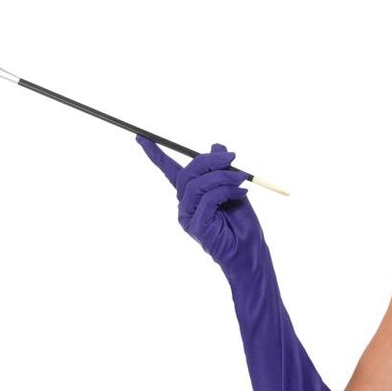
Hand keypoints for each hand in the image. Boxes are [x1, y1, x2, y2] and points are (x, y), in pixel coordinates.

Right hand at [137, 137, 262, 273]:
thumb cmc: (243, 225)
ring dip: (222, 178)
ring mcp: (187, 216)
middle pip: (188, 173)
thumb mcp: (234, 189)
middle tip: (232, 157)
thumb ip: (222, 170)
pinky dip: (225, 192)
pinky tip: (240, 194)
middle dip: (210, 161)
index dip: (156, 154)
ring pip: (198, 185)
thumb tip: (217, 145)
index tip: (141, 138)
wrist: (250, 252)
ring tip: (241, 179)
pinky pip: (207, 200)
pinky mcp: (194, 226)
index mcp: (191, 194)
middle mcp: (185, 204)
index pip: (169, 171)